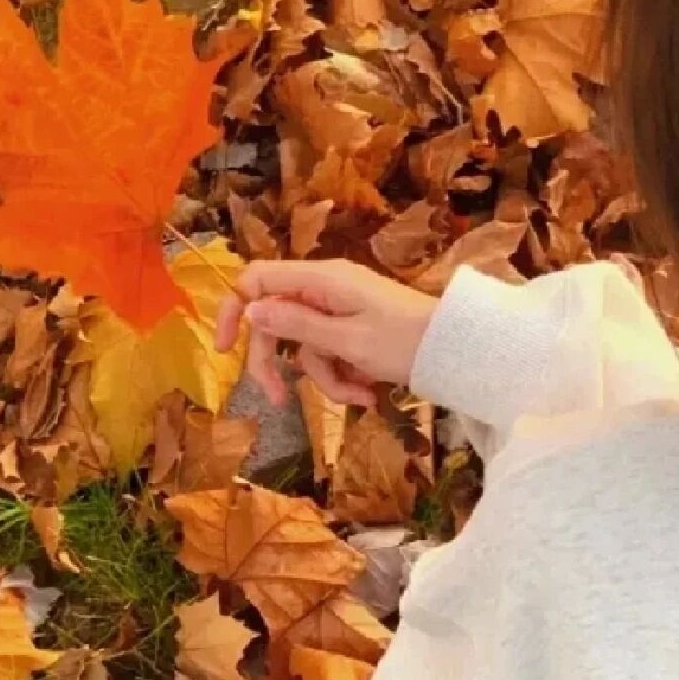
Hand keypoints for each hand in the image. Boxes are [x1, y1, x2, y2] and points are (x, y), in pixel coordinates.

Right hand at [215, 259, 437, 408]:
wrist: (455, 351)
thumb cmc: (404, 341)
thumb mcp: (346, 340)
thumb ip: (295, 326)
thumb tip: (251, 311)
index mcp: (320, 280)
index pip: (256, 279)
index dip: (233, 309)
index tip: (223, 349)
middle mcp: (326, 289)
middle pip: (276, 323)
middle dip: (278, 364)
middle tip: (279, 400)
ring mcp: (341, 310)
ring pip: (306, 347)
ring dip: (326, 378)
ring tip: (360, 395)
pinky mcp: (355, 331)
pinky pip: (332, 354)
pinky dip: (345, 377)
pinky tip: (369, 392)